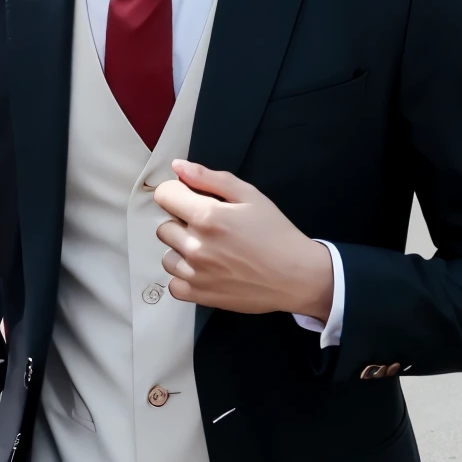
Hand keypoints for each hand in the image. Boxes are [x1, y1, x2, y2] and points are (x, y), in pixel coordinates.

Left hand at [153, 160, 333, 319]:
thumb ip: (210, 178)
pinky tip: (205, 271)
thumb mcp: (249, 195)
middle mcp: (196, 246)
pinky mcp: (199, 295)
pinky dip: (185, 277)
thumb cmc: (276, 234)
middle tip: (210, 227)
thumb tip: (178, 166)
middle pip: (164, 226)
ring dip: (182, 251)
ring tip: (210, 251)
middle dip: (182, 222)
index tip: (191, 199)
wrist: (296, 276)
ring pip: (167, 256)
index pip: (164, 195)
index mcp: (207, 216)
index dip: (177, 193)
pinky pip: (174, 283)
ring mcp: (195, 274)